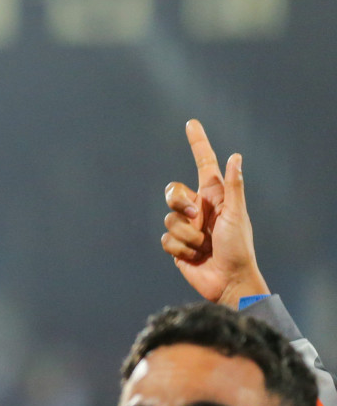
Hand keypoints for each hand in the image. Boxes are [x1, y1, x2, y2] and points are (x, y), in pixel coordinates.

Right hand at [161, 121, 267, 306]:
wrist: (229, 282)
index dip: (197, 143)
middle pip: (173, 191)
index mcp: (214, 197)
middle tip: (197, 218)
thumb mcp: (237, 215)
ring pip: (168, 218)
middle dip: (181, 204)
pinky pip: (166, 239)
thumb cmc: (239, 248)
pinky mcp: (177, 245)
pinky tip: (195, 257)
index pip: (203, 163)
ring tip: (204, 246)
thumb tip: (235, 157)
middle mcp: (198, 208)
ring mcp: (186, 227)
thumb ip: (233, 187)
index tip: (192, 123)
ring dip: (187, 235)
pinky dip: (180, 249)